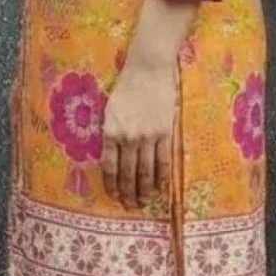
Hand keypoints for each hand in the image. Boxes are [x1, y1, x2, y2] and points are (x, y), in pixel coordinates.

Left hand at [100, 58, 177, 207]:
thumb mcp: (110, 109)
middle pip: (128, 173)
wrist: (148, 68)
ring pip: (146, 171)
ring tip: (144, 202)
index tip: (113, 196)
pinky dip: (162, 178)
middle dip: (128, 193)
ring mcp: (148, 136)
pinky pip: (163, 161)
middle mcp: (128, 138)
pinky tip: (161, 189)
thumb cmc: (126, 86)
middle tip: (129, 207)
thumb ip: (110, 132)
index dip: (112, 184)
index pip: (109, 166)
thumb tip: (111, 154)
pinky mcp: (165, 132)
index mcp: (110, 132)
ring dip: (145, 190)